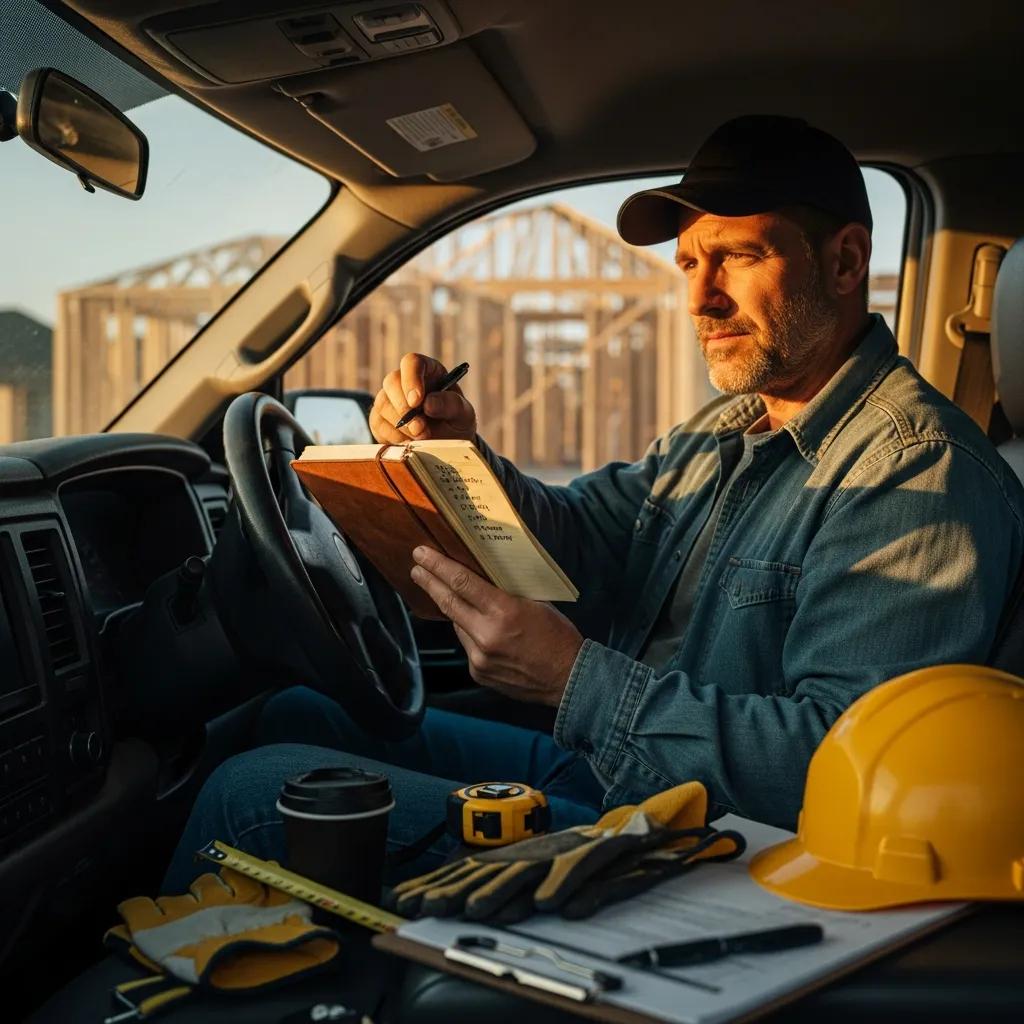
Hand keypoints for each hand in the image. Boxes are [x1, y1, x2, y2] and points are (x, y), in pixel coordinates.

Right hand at [370, 352, 476, 444]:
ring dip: (402, 426)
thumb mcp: (463, 414)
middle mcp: (404, 380)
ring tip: (421, 436)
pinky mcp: (379, 418)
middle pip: (392, 382)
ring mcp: (388, 398)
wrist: (445, 445)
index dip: (412, 379)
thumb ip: (451, 405)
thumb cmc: (455, 423)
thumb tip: (428, 403)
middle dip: (404, 408)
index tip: (417, 401)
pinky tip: (409, 441)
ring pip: (383, 404)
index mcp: (427, 371)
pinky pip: (378, 424)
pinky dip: (394, 437)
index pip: (412, 362)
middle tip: (420, 428)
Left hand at [409, 546, 583, 706]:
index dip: (438, 566)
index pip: (461, 583)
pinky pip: (467, 646)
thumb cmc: (558, 637)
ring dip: (456, 611)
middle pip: (448, 603)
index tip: (421, 555)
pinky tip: (483, 632)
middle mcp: (486, 635)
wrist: (569, 679)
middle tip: (416, 569)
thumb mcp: (536, 604)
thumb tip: (482, 580)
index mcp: (504, 611)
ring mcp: (479, 657)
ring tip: (457, 599)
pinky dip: (471, 635)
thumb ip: (505, 594)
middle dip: (430, 583)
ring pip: (458, 625)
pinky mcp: (478, 673)